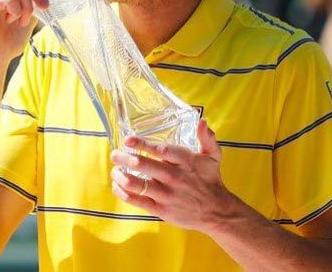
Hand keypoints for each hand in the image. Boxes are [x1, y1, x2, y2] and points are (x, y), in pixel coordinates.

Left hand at [110, 119, 238, 231]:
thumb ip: (207, 137)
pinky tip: (117, 186)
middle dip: (124, 158)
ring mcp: (166, 194)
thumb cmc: (211, 179)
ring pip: (136, 184)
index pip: (160, 150)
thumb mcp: (213, 155)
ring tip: (115, 170)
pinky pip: (136, 200)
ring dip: (120, 175)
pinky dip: (123, 193)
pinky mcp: (161, 210)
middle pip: (143, 165)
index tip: (128, 139)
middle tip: (115, 154)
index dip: (141, 144)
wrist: (216, 210)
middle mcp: (174, 177)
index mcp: (184, 161)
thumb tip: (202, 121)